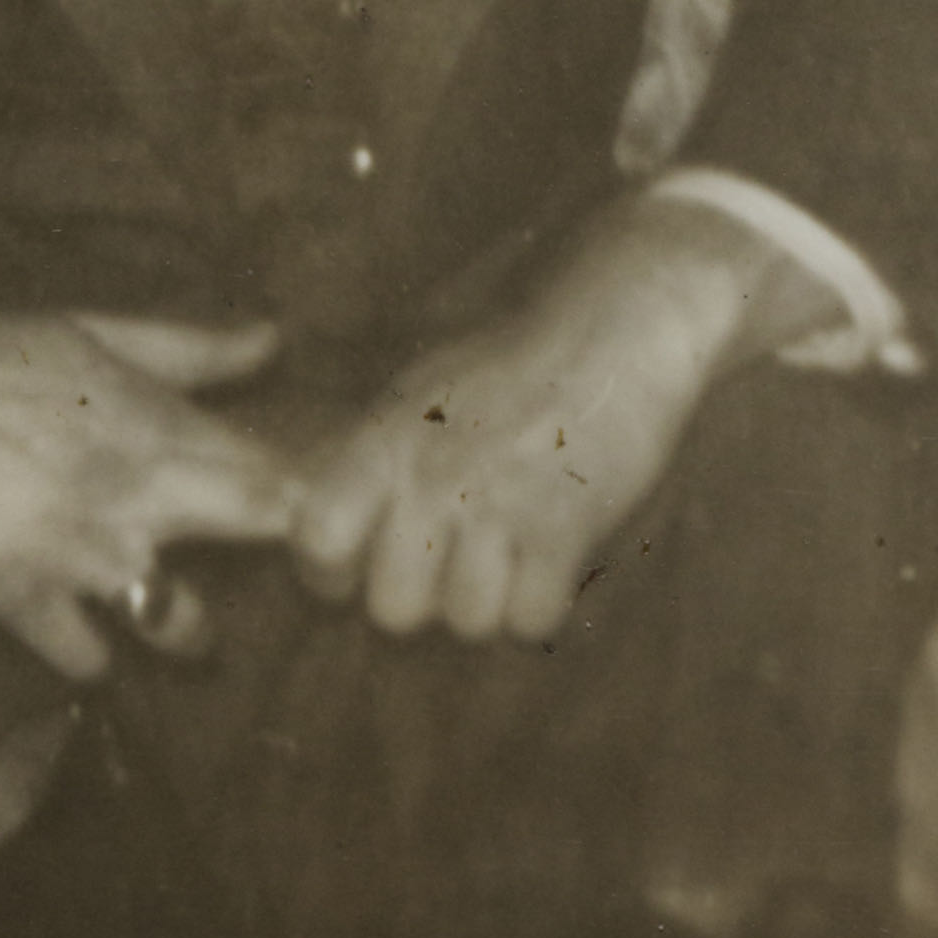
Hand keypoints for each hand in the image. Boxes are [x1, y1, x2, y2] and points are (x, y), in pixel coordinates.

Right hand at [0, 259, 312, 681]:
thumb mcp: (103, 334)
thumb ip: (195, 349)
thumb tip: (278, 338)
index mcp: (160, 420)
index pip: (272, 466)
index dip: (316, 497)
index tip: (333, 520)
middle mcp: (133, 484)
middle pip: (256, 526)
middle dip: (291, 559)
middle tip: (297, 587)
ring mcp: (76, 546)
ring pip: (176, 620)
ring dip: (191, 633)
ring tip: (182, 623)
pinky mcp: (15, 593)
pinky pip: (82, 656)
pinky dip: (95, 659)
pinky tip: (93, 641)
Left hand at [261, 195, 811, 648]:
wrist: (619, 316)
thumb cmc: (518, 352)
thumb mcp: (424, 383)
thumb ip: (373, 451)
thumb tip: (321, 515)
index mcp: (389, 435)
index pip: (318, 541)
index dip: (333, 571)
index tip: (362, 565)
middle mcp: (433, 475)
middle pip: (394, 607)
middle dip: (426, 594)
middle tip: (457, 557)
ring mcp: (499, 505)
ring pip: (467, 621)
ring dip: (491, 597)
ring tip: (513, 548)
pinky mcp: (564, 527)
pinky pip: (531, 619)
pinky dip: (544, 600)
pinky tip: (553, 555)